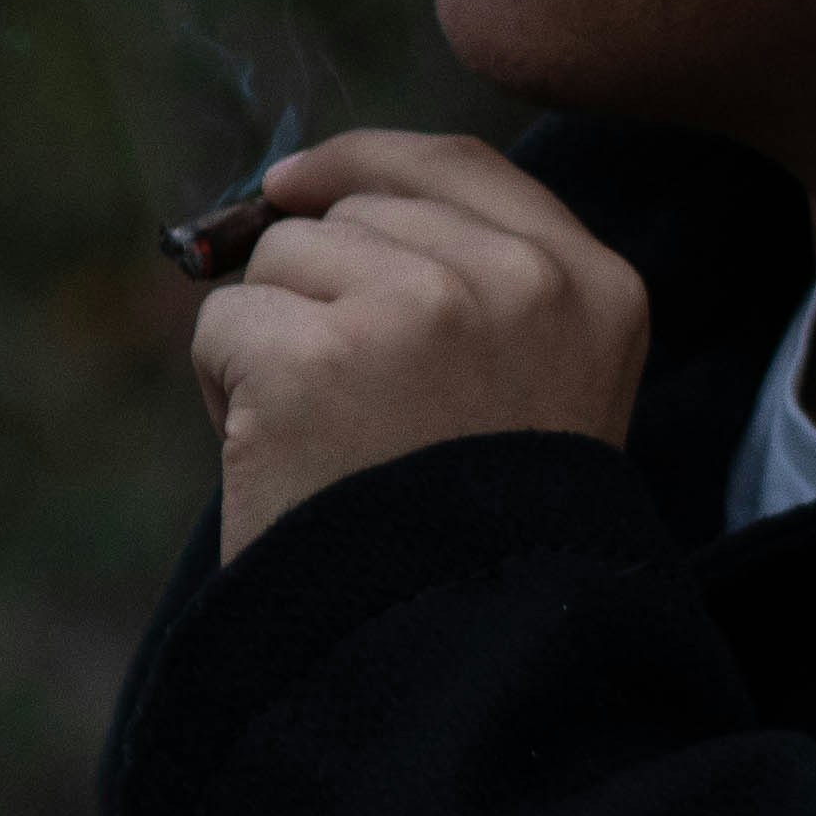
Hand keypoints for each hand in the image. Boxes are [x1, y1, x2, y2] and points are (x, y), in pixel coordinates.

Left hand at [186, 129, 648, 550]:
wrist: (456, 652)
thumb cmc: (473, 534)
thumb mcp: (530, 391)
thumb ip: (465, 282)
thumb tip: (301, 192)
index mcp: (594, 287)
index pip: (457, 166)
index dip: (361, 163)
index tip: (294, 182)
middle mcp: (518, 283)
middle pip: (353, 212)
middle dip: (315, 290)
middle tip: (343, 403)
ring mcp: (420, 312)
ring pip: (280, 259)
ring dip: (269, 340)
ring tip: (324, 437)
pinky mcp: (320, 358)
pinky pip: (222, 323)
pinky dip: (220, 387)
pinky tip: (275, 454)